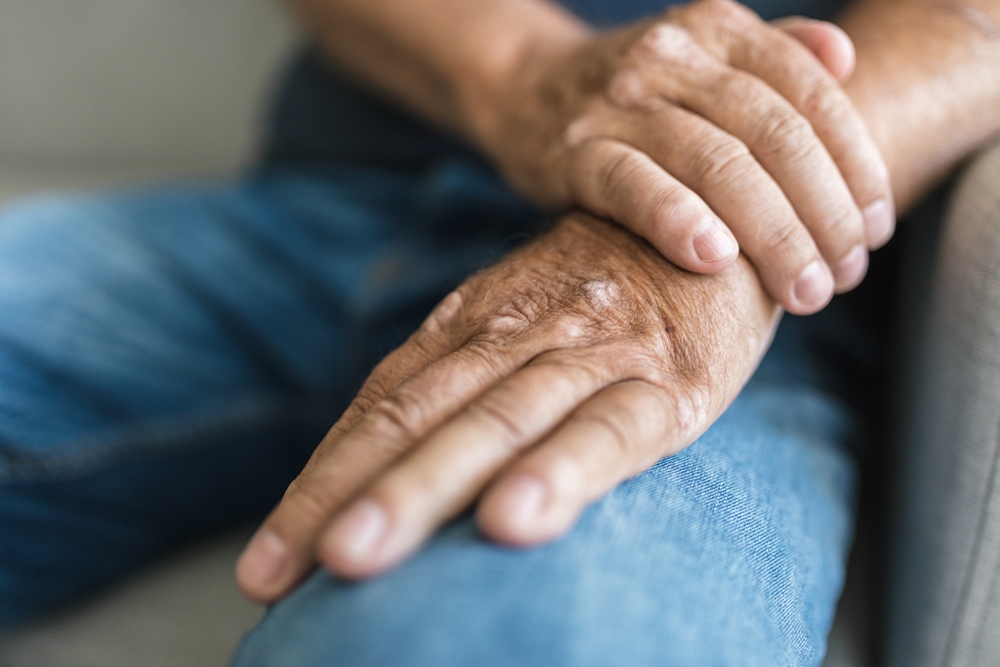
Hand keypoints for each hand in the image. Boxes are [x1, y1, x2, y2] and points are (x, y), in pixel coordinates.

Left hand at [236, 213, 778, 600]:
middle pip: (415, 421)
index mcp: (470, 328)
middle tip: (276, 572)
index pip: (378, 411)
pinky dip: (559, 473)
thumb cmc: (602, 296)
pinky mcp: (666, 384)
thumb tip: (366, 477)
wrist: (710, 220)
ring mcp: (589, 357)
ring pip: (492, 424)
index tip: (262, 568)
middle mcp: (514, 339)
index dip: (316, 487)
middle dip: (343, 496)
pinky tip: (516, 522)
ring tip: (359, 557)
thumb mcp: (517, 327)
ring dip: (421, 489)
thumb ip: (452, 388)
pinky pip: (608, 431)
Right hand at [471, 0, 893, 313]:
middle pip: (773, 136)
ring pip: (715, 163)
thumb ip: (776, 54)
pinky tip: (713, 258)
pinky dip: (676, 218)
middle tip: (845, 277)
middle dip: (823, 213)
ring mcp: (619, 102)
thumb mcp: (706, 58)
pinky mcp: (574, 152)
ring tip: (804, 289)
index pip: (811, 96)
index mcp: (719, 30)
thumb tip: (846, 58)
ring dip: (772, 234)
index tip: (876, 231)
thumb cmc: (636, 93)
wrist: (527, 89)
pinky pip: (632, 184)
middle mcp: (673, 55)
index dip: (856, 166)